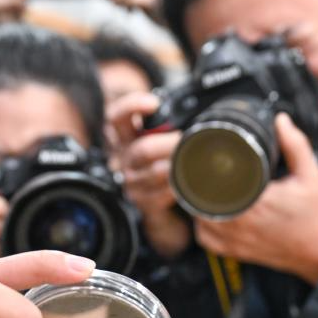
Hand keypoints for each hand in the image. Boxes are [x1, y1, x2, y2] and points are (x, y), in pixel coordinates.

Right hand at [108, 92, 191, 256]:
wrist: (170, 212)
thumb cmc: (172, 168)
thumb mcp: (168, 143)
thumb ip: (174, 126)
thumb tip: (201, 111)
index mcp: (129, 138)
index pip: (117, 117)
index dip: (131, 106)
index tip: (154, 104)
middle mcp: (126, 159)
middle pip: (142, 149)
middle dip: (170, 144)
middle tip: (188, 142)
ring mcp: (134, 183)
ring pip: (156, 172)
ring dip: (179, 166)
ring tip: (195, 161)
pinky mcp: (145, 203)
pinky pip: (164, 192)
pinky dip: (180, 186)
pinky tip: (190, 183)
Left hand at [195, 114, 317, 283]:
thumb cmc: (316, 216)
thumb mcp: (311, 175)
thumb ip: (296, 146)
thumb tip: (280, 121)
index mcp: (256, 202)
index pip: (214, 183)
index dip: (205, 169)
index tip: (209, 159)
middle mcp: (240, 223)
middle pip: (200, 199)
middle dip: (200, 183)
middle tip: (205, 170)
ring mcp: (235, 240)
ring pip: (199, 219)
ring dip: (199, 203)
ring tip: (208, 188)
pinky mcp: (235, 252)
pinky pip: (205, 239)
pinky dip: (203, 225)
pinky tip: (212, 213)